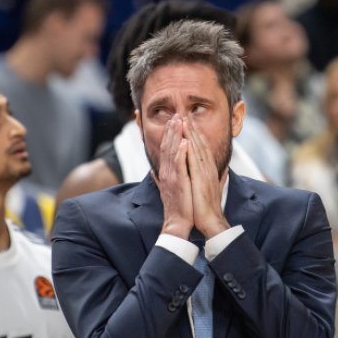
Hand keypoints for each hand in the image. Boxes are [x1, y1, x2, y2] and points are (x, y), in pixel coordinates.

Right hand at [154, 114, 192, 238]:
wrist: (178, 223)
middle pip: (168, 146)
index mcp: (167, 172)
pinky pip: (179, 165)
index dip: (170, 134)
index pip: (167, 149)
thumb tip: (154, 173)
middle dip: (172, 129)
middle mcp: (166, 172)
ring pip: (172, 152)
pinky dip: (181, 153)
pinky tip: (183, 142)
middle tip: (176, 115)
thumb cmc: (178, 207)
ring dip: (175, 136)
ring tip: (179, 122)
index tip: (175, 121)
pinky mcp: (178, 183)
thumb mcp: (168, 189)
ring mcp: (171, 177)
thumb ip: (161, 179)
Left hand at [184, 117, 229, 238]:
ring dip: (191, 134)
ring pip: (198, 149)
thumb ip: (217, 178)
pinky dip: (190, 150)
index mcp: (208, 170)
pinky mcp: (201, 180)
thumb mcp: (213, 188)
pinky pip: (195, 162)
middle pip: (200, 144)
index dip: (196, 134)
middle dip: (192, 129)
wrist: (211, 221)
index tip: (189, 122)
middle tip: (184, 114)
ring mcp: (205, 174)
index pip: (202, 148)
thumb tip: (223, 171)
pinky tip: (185, 141)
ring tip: (183, 121)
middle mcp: (208, 169)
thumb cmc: (208, 207)